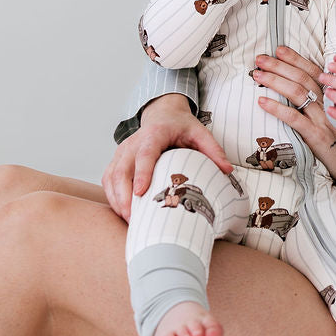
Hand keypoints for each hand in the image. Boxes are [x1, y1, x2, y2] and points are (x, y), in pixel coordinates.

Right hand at [101, 94, 232, 220]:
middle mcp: (134, 142)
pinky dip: (112, 198)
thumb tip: (227, 170)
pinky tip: (123, 213)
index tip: (141, 192)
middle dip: (124, 196)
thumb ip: (213, 150)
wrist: (162, 114)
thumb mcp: (200, 132)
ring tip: (129, 221)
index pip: (145, 154)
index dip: (141, 173)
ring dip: (117, 200)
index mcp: (154, 134)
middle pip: (121, 170)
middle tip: (133, 218)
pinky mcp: (116, 160)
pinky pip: (108, 180)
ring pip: (111, 177)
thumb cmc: (180, 126)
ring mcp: (122, 152)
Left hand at [252, 47, 335, 208]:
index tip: (280, 50)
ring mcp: (322, 119)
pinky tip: (262, 102)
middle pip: (301, 78)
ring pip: (296, 92)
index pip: (313, 71)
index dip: (296, 59)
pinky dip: (276, 108)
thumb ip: (328, 103)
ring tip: (257, 74)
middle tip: (261, 58)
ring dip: (274, 81)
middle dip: (279, 65)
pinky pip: (293, 117)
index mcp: (334, 97)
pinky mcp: (315, 135)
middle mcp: (328, 104)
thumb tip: (309, 93)